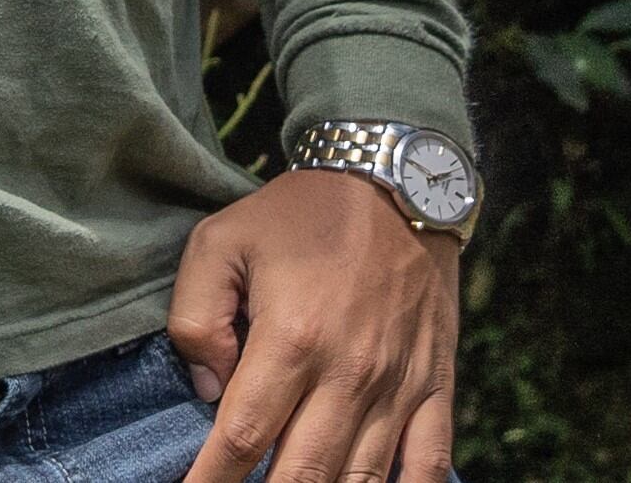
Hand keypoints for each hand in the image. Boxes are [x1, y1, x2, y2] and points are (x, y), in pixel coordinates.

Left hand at [167, 166, 459, 482]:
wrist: (397, 177)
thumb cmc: (300, 213)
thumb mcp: (220, 240)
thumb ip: (194, 317)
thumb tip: (208, 390)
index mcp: (292, 338)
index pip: (241, 440)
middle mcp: (348, 373)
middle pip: (301, 476)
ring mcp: (398, 385)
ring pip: (360, 480)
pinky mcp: (435, 384)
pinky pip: (428, 464)